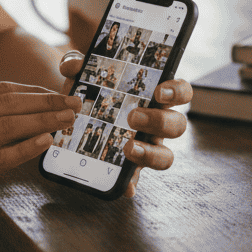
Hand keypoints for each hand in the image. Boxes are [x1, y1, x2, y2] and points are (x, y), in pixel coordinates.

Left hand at [58, 51, 189, 197]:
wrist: (70, 116)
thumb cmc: (89, 91)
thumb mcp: (83, 75)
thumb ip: (77, 65)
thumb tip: (74, 65)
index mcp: (153, 97)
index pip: (181, 92)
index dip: (177, 92)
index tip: (159, 92)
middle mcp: (156, 123)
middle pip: (177, 125)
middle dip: (158, 122)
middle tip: (133, 117)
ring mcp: (147, 147)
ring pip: (165, 156)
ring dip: (150, 154)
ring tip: (128, 148)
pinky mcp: (130, 168)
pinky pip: (136, 180)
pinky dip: (131, 183)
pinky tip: (124, 186)